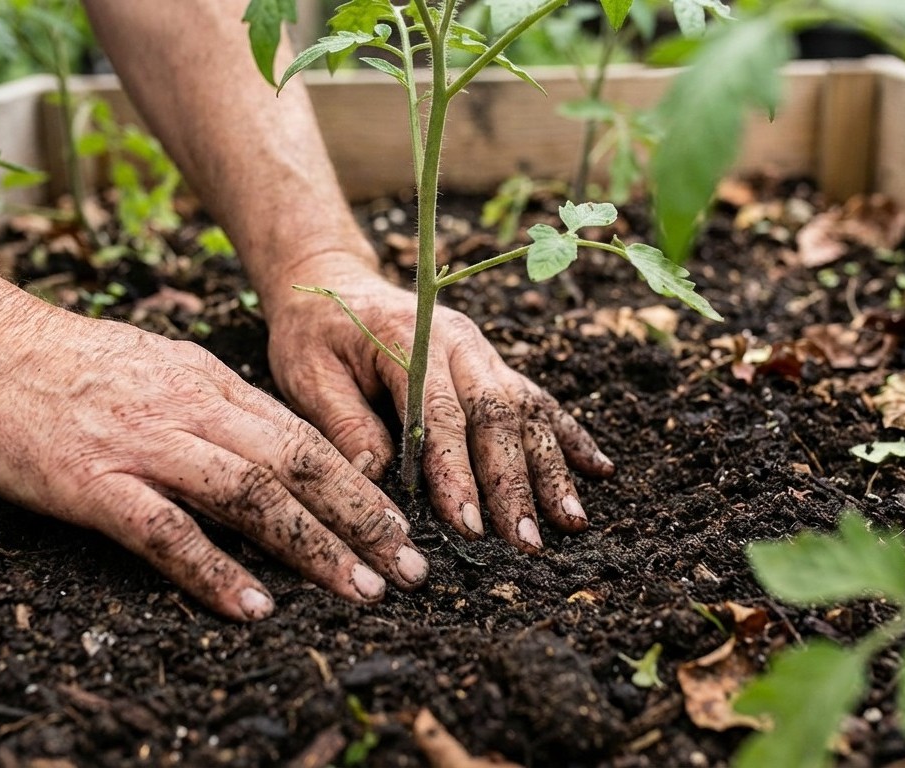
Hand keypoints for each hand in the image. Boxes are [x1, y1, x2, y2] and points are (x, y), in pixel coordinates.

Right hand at [0, 287, 426, 620]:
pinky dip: (215, 569)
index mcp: (208, 381)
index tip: (400, 529)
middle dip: (363, 521)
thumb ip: (212, 408)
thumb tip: (269, 452)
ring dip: (314, 547)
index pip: (305, 437)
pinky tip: (252, 605)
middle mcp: (190, 408)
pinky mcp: (92, 478)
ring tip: (359, 589)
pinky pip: (166, 531)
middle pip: (298, 465)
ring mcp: (142, 442)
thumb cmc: (59, 362)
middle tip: (409, 571)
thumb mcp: (156, 367)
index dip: (360, 487)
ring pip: (252, 495)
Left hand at [264, 265, 614, 552]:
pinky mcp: (494, 364)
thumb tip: (376, 479)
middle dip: (513, 483)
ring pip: (527, 411)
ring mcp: (483, 351)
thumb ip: (343, 423)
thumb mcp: (306, 374)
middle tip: (524, 542)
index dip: (455, 471)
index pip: (440, 413)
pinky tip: (598, 470)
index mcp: (409, 338)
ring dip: (549, 470)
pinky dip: (569, 436)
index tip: (467, 524)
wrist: (330, 284)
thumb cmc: (314, 334)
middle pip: (496, 415)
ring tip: (570, 523)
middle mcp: (458, 342)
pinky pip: (539, 400)